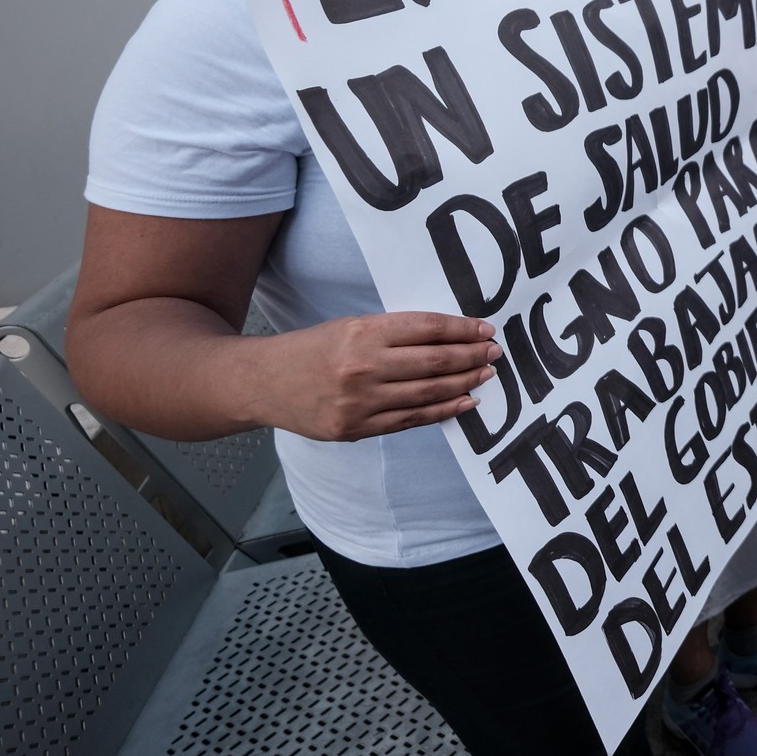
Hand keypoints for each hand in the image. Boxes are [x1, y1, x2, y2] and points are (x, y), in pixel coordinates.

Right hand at [256, 311, 498, 441]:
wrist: (261, 382)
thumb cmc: (312, 349)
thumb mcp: (349, 326)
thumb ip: (394, 333)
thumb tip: (449, 338)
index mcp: (362, 333)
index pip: (427, 329)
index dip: (462, 329)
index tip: (485, 330)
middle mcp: (363, 368)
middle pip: (434, 362)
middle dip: (471, 356)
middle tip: (494, 352)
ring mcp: (360, 403)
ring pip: (427, 393)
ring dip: (464, 384)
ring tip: (485, 374)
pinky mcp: (356, 429)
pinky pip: (411, 420)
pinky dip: (442, 411)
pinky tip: (464, 401)